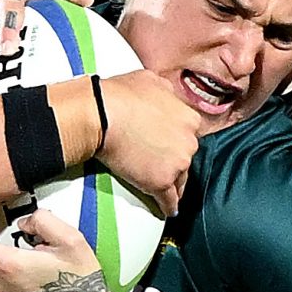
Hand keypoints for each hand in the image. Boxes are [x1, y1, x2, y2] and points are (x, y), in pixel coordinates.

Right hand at [83, 68, 198, 215]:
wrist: (102, 113)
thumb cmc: (120, 94)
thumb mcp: (151, 80)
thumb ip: (166, 91)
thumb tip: (167, 93)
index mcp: (190, 118)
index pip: (188, 136)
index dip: (176, 142)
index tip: (169, 147)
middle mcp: (189, 142)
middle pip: (185, 158)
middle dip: (174, 162)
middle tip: (159, 165)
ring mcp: (177, 164)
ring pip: (179, 180)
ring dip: (171, 184)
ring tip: (164, 191)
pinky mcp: (161, 182)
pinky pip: (168, 200)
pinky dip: (167, 206)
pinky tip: (167, 211)